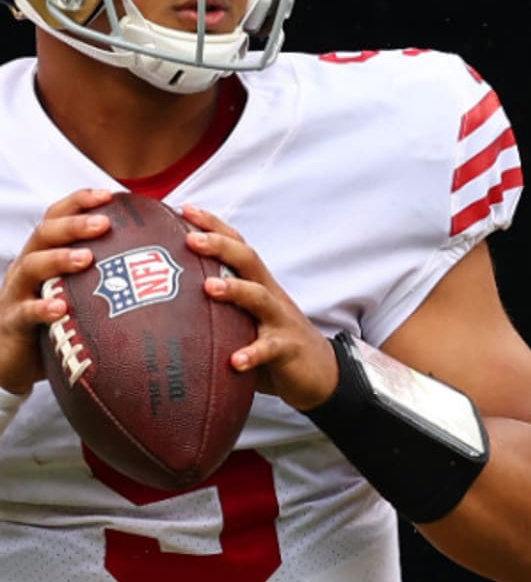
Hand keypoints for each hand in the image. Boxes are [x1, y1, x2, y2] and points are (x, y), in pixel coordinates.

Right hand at [0, 188, 113, 395]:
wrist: (13, 357)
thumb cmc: (56, 318)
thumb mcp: (80, 292)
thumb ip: (109, 275)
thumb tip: (164, 266)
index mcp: (46, 253)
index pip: (58, 217)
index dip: (79, 202)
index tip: (109, 195)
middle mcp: (28, 266)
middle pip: (45, 234)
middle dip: (75, 224)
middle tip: (105, 223)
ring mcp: (17, 293)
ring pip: (32, 266)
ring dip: (59, 259)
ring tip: (87, 258)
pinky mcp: (12, 322)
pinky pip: (25, 312)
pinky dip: (42, 308)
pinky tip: (60, 309)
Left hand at [181, 204, 338, 411]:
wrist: (320, 372)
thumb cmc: (271, 342)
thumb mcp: (245, 318)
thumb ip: (216, 308)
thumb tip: (159, 306)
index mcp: (257, 284)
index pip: (236, 245)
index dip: (214, 225)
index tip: (184, 209)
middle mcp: (269, 295)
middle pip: (248, 259)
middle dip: (219, 246)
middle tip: (190, 240)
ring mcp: (280, 320)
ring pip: (260, 297)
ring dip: (235, 290)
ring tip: (210, 287)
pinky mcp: (288, 349)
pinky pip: (270, 348)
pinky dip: (253, 353)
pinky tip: (236, 360)